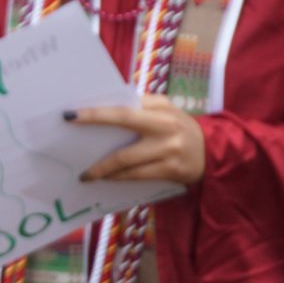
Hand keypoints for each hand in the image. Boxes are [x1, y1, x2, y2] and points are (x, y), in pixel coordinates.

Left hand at [73, 95, 205, 186]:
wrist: (215, 151)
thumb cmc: (180, 127)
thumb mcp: (167, 109)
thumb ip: (142, 104)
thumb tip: (108, 103)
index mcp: (160, 110)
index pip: (123, 110)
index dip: (95, 113)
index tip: (70, 116)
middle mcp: (165, 128)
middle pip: (123, 134)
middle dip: (94, 132)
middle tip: (69, 149)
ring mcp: (169, 151)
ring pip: (127, 161)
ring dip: (103, 169)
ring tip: (86, 174)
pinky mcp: (172, 170)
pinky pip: (138, 176)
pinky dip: (119, 177)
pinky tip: (107, 179)